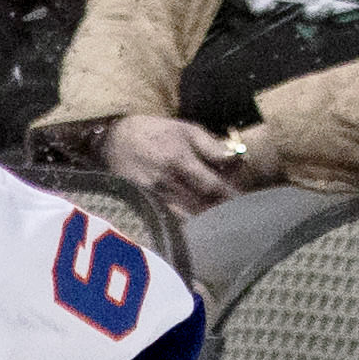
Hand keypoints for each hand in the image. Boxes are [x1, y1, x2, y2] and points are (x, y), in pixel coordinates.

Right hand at [97, 114, 251, 216]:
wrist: (112, 142)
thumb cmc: (153, 132)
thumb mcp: (184, 129)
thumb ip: (211, 146)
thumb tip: (236, 160)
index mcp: (180, 160)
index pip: (212, 186)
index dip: (230, 196)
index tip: (246, 204)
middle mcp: (167, 183)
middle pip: (202, 206)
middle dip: (222, 213)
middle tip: (241, 220)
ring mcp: (154, 198)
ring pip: (187, 218)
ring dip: (206, 223)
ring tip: (223, 227)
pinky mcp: (144, 207)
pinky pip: (170, 222)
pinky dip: (186, 227)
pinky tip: (197, 230)